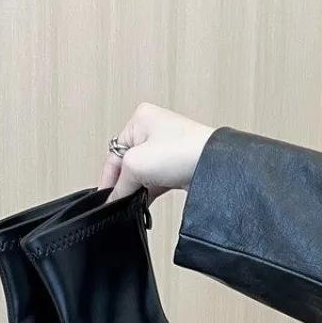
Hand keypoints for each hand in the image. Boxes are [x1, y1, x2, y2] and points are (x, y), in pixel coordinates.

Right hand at [99, 103, 214, 202]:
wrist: (215, 167)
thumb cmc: (183, 152)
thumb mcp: (136, 165)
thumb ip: (120, 184)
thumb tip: (114, 198)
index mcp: (140, 119)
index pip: (114, 154)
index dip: (108, 179)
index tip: (106, 200)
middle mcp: (154, 130)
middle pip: (127, 165)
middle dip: (125, 184)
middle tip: (122, 202)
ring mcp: (167, 148)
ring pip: (143, 174)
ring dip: (138, 189)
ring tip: (136, 202)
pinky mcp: (178, 164)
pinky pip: (156, 181)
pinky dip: (150, 192)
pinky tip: (146, 203)